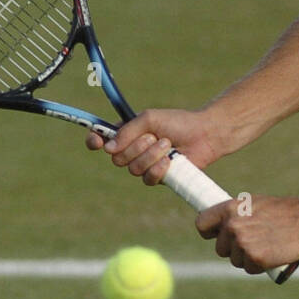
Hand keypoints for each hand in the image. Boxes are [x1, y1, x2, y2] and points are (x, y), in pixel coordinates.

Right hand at [86, 108, 223, 184]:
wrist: (203, 135)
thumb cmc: (178, 122)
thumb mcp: (150, 119)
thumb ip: (128, 130)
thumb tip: (108, 148)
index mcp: (127, 133)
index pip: (102, 140)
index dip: (95, 142)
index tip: (97, 141)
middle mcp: (132, 150)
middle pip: (117, 158)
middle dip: (136, 147)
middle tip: (153, 137)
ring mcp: (144, 165)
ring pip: (133, 169)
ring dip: (151, 155)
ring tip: (167, 145)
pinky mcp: (158, 177)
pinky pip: (148, 179)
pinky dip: (158, 168)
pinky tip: (170, 160)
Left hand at [196, 195, 298, 274]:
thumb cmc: (286, 212)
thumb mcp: (256, 204)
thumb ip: (236, 214)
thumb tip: (220, 226)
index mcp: (231, 207)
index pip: (201, 224)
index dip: (209, 232)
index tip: (216, 235)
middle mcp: (232, 225)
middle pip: (220, 248)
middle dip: (234, 249)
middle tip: (255, 241)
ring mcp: (242, 243)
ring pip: (235, 260)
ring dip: (248, 258)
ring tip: (267, 245)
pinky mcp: (254, 259)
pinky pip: (249, 269)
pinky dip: (259, 266)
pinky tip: (273, 254)